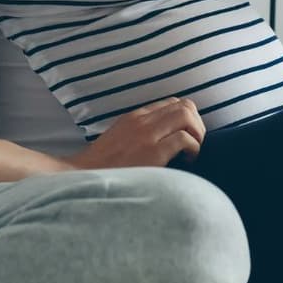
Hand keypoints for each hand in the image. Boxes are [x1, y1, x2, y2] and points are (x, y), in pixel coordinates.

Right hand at [63, 97, 204, 169]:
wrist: (84, 178)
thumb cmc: (103, 166)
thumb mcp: (119, 139)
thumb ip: (139, 133)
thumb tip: (165, 137)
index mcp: (135, 117)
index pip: (172, 103)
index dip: (186, 118)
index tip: (187, 136)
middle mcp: (142, 121)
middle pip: (185, 106)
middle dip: (198, 124)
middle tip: (195, 144)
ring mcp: (147, 135)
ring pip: (187, 116)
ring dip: (197, 134)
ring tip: (192, 153)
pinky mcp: (152, 152)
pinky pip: (184, 139)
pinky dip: (193, 148)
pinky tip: (187, 161)